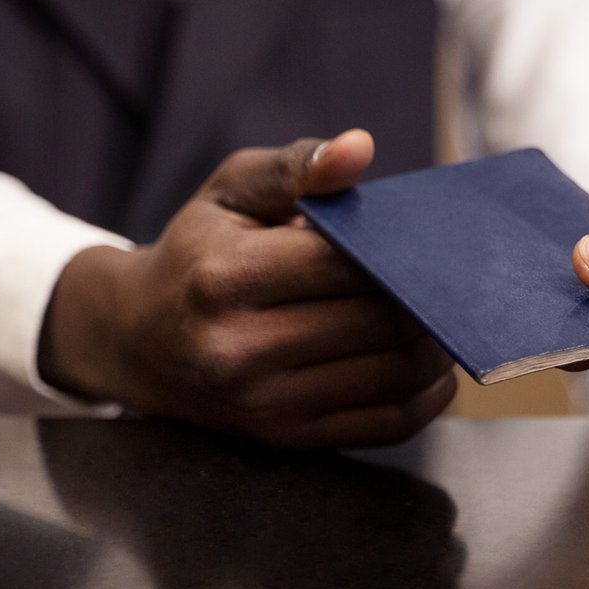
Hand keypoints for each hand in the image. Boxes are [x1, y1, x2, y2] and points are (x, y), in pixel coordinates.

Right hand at [41, 129, 455, 445]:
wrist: (138, 340)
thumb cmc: (198, 252)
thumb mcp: (230, 192)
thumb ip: (296, 167)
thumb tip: (360, 147)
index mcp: (223, 277)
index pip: (346, 263)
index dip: (400, 250)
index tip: (426, 239)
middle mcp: (239, 350)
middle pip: (378, 322)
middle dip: (426, 298)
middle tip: (450, 278)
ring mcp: (264, 405)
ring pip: (393, 377)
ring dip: (435, 347)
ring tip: (442, 317)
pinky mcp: (286, 440)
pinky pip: (386, 425)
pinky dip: (426, 396)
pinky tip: (431, 365)